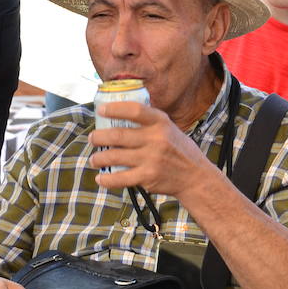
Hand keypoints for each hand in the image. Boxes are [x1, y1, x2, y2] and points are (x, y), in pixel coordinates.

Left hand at [90, 101, 211, 199]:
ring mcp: (151, 159)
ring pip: (114, 156)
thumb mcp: (169, 128)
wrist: (195, 177)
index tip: (101, 110)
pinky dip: (107, 179)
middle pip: (118, 135)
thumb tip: (120, 112)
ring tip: (94, 159)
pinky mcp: (147, 177)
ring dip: (99, 158)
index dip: (115, 109)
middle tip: (92, 138)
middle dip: (99, 137)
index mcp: (161, 122)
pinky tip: (100, 178)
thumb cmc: (178, 150)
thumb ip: (149, 122)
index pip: (135, 110)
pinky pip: (120, 178)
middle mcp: (156, 138)